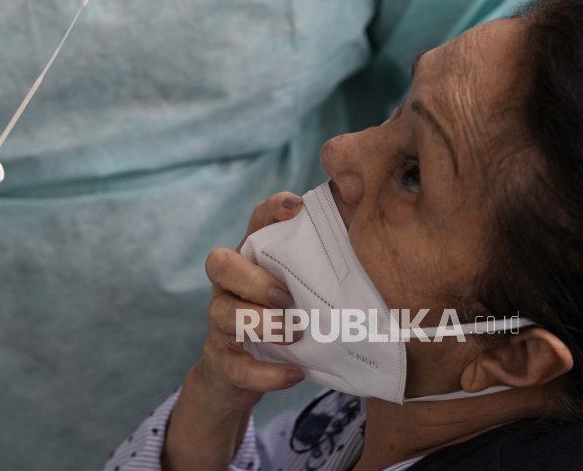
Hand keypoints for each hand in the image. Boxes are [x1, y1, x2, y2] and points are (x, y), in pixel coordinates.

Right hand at [198, 191, 306, 411]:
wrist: (239, 372)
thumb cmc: (282, 320)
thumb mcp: (301, 290)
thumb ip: (324, 261)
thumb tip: (363, 213)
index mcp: (251, 260)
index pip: (255, 223)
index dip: (271, 211)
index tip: (298, 210)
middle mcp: (229, 286)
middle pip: (219, 263)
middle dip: (254, 278)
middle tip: (287, 297)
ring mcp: (220, 324)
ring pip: (222, 314)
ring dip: (261, 323)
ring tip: (294, 334)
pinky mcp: (223, 362)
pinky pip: (237, 367)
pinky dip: (268, 373)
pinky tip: (295, 372)